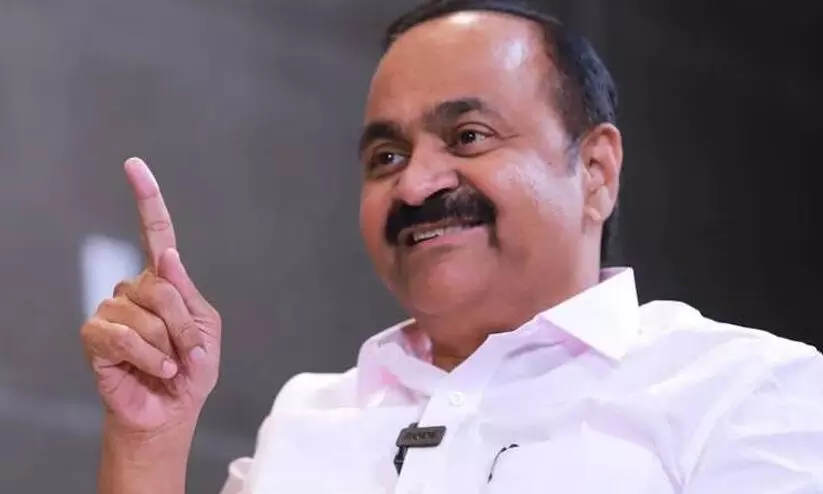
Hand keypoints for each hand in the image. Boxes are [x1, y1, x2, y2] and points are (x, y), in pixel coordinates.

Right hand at [80, 158, 220, 435]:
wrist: (171, 411)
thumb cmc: (189, 371)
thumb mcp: (205, 331)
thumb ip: (187, 295)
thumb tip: (167, 255)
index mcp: (165, 281)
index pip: (155, 233)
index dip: (146, 198)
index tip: (134, 165)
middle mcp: (135, 288)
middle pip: (163, 285)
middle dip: (185, 325)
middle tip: (189, 354)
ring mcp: (113, 309)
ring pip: (146, 311)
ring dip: (168, 345)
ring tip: (168, 365)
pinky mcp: (95, 335)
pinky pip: (122, 334)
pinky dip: (146, 356)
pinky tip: (153, 370)